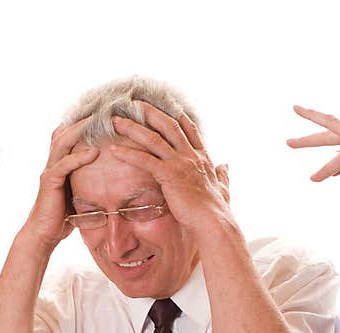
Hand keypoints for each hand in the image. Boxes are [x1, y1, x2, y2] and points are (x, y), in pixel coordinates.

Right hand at [22, 118, 97, 247]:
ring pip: (63, 142)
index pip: (69, 134)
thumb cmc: (62, 217)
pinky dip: (79, 157)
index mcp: (60, 163)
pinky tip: (94, 152)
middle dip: (82, 117)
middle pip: (65, 131)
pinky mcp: (50, 182)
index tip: (103, 111)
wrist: (43, 234)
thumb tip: (112, 177)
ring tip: (98, 119)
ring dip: (80, 130)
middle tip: (103, 106)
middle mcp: (53, 162)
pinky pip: (64, 165)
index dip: (83, 121)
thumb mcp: (79, 194)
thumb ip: (88, 181)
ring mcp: (50, 171)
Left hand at [108, 101, 231, 231]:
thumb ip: (223, 175)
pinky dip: (128, 153)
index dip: (177, 115)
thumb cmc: (216, 210)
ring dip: (133, 128)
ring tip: (116, 121)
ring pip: (154, 138)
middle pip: (169, 125)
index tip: (165, 105)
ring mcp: (180, 163)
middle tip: (133, 104)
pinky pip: (145, 160)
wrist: (212, 222)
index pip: (189, 129)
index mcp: (203, 157)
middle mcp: (191, 155)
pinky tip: (114, 150)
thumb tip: (225, 165)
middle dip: (150, 112)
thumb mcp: (222, 188)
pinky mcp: (169, 175)